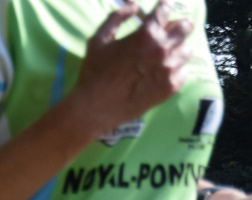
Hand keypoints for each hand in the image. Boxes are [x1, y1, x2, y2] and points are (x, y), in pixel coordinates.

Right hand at [71, 2, 193, 134]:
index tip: (163, 9)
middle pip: (186, 27)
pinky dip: (175, 71)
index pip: (166, 9)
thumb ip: (116, 17)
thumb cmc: (93, 73)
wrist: (94, 108)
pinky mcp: (171, 86)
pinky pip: (184, 72)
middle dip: (179, 26)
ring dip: (177, 50)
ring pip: (187, 50)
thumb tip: (133, 5)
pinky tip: (161, 75)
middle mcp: (162, 48)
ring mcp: (169, 68)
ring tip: (164, 57)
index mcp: (146, 34)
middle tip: (170, 32)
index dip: (164, 7)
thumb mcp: (98, 40)